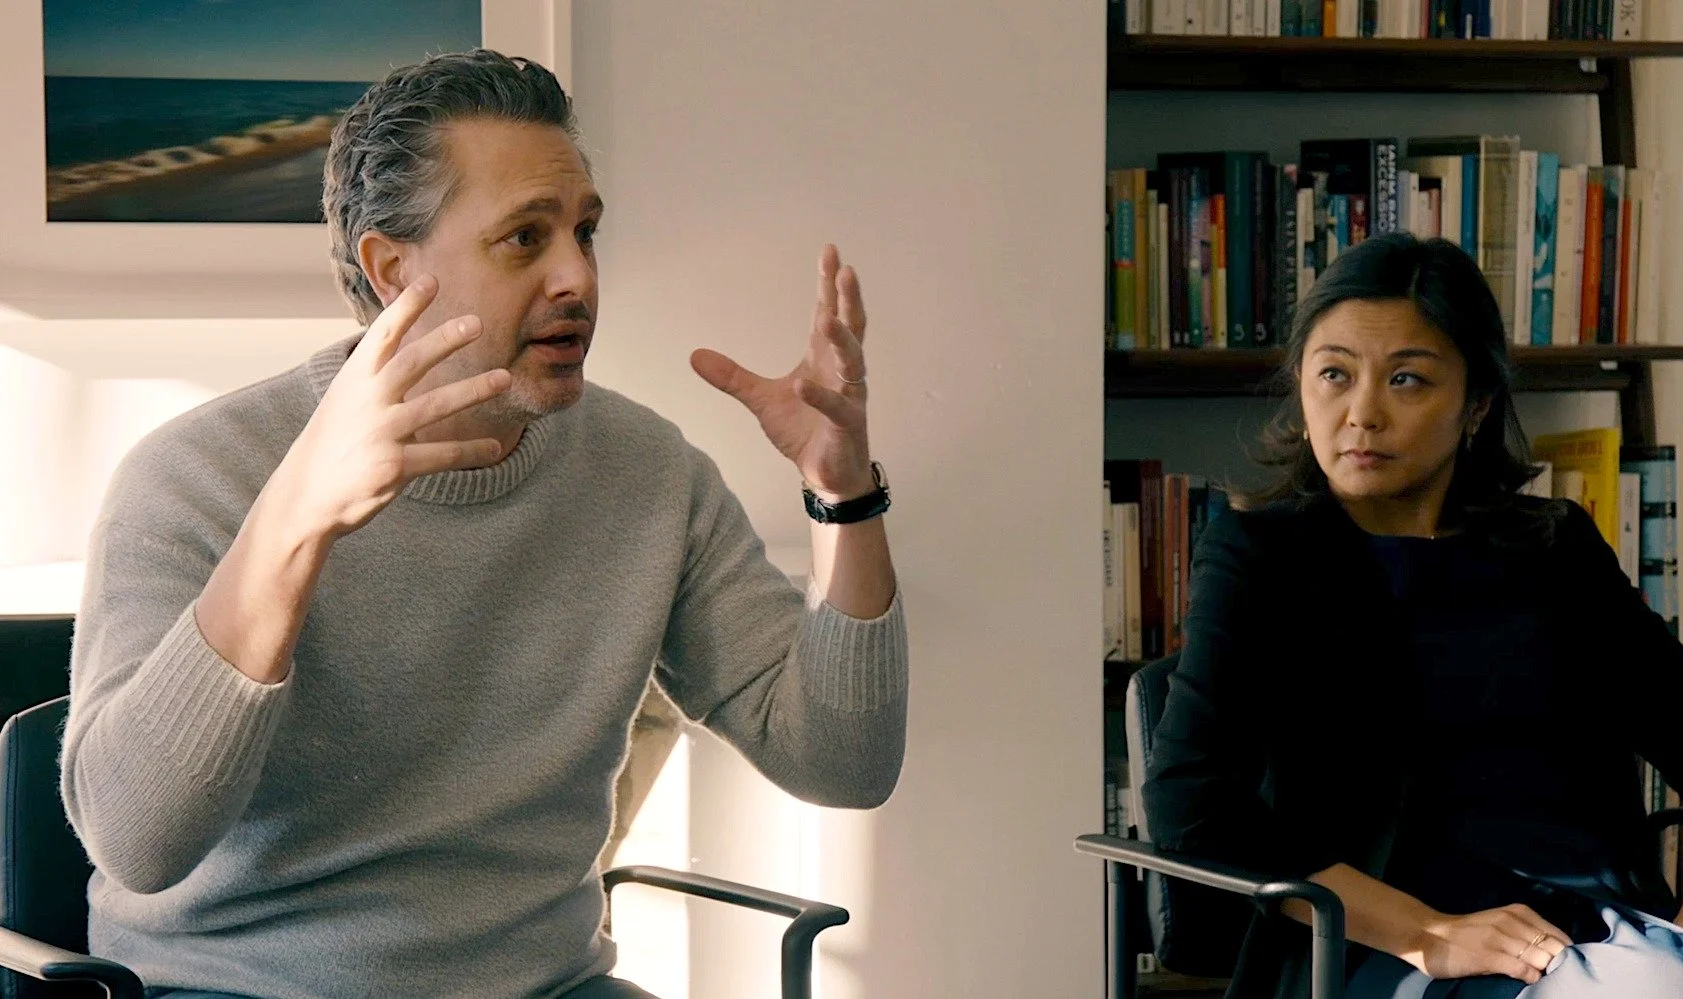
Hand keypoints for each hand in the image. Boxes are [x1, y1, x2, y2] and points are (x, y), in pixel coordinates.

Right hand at [274, 275, 512, 540]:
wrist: (306, 496)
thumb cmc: (333, 442)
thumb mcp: (344, 400)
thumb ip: (375, 374)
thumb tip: (407, 339)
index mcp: (354, 380)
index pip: (382, 334)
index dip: (407, 306)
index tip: (430, 280)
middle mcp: (367, 401)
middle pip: (413, 361)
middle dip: (446, 339)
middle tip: (476, 322)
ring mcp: (381, 433)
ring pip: (437, 405)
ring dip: (475, 389)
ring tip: (504, 378)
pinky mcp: (395, 467)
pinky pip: (445, 454)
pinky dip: (473, 450)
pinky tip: (495, 447)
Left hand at [690, 243, 872, 499]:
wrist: (826, 475)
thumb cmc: (804, 430)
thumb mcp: (761, 399)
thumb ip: (733, 377)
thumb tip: (694, 355)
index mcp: (823, 359)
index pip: (828, 313)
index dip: (828, 285)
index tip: (830, 252)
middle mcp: (842, 371)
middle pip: (850, 327)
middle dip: (848, 299)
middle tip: (845, 270)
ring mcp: (849, 397)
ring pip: (853, 362)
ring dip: (842, 340)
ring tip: (828, 319)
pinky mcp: (847, 424)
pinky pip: (837, 407)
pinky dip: (820, 395)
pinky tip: (802, 384)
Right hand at [1413, 903, 1571, 985]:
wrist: (1428, 935)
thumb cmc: (1466, 933)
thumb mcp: (1498, 925)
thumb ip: (1524, 934)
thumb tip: (1555, 954)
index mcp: (1517, 913)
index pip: (1557, 935)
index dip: (1565, 953)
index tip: (1565, 966)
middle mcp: (1511, 922)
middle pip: (1552, 948)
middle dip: (1558, 964)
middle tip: (1556, 975)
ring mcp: (1499, 939)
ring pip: (1540, 958)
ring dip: (1546, 972)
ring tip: (1544, 980)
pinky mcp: (1488, 956)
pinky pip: (1522, 969)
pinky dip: (1530, 977)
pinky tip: (1528, 980)